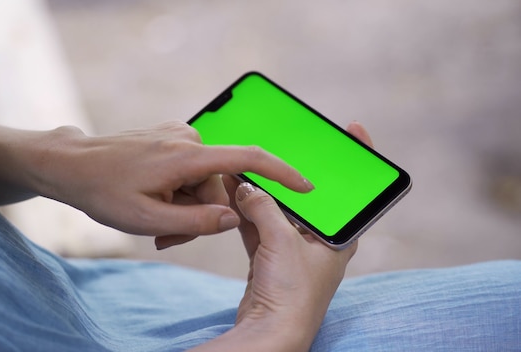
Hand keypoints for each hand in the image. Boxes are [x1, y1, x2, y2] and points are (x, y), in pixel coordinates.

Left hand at [22, 121, 312, 239]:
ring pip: (203, 182)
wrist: (71, 165)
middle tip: (167, 237)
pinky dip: (179, 192)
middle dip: (202, 214)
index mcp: (187, 156)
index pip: (248, 159)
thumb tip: (235, 218)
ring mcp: (178, 137)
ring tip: (155, 222)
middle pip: (218, 186)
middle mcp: (188, 139)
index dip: (281, 173)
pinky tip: (154, 202)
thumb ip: (196, 222)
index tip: (305, 187)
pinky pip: (189, 171)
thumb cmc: (104, 192)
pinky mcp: (170, 140)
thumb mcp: (149, 219)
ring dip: (186, 206)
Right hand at [191, 121, 372, 350]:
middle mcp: (320, 241)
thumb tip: (245, 186)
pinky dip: (247, 210)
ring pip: (280, 210)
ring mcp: (294, 249)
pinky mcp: (271, 258)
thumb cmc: (293, 293)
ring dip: (263, 191)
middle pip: (312, 196)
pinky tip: (234, 190)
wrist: (270, 331)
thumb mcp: (282, 242)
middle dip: (295, 171)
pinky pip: (260, 224)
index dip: (360, 158)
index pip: (357, 192)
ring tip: (247, 164)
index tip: (353, 129)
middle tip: (287, 143)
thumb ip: (265, 208)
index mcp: (340, 237)